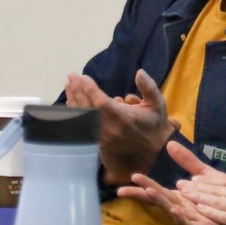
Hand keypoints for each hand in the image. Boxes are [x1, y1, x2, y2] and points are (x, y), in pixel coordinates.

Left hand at [66, 68, 173, 184]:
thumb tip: (139, 72)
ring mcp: (102, 137)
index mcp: (122, 117)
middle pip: (87, 108)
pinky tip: (69, 103)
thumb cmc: (154, 125)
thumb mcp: (157, 105)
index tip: (83, 77)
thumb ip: (149, 87)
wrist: (152, 152)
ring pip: (83, 117)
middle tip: (71, 76)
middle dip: (77, 90)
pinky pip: (83, 126)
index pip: (100, 102)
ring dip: (74, 100)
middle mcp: (109, 128)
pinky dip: (75, 114)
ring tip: (68, 85)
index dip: (90, 89)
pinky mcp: (98, 142)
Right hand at [116, 143, 225, 224]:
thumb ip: (187, 161)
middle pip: (159, 201)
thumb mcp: (203, 174)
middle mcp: (182, 209)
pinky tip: (175, 209)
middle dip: (144, 193)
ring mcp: (191, 220)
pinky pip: (190, 224)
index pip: (157, 191)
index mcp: (180, 197)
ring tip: (149, 192)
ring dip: (160, 202)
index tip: (129, 178)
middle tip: (125, 187)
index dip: (143, 186)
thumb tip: (169, 144)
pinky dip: (181, 218)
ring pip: (171, 211)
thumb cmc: (221, 196)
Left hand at [176, 144, 225, 224]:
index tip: (199, 179)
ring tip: (183, 193)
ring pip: (217, 201)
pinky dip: (210, 212)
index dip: (212, 183)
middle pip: (219, 190)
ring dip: (199, 197)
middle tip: (182, 183)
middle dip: (199, 187)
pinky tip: (198, 209)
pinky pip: (224, 216)